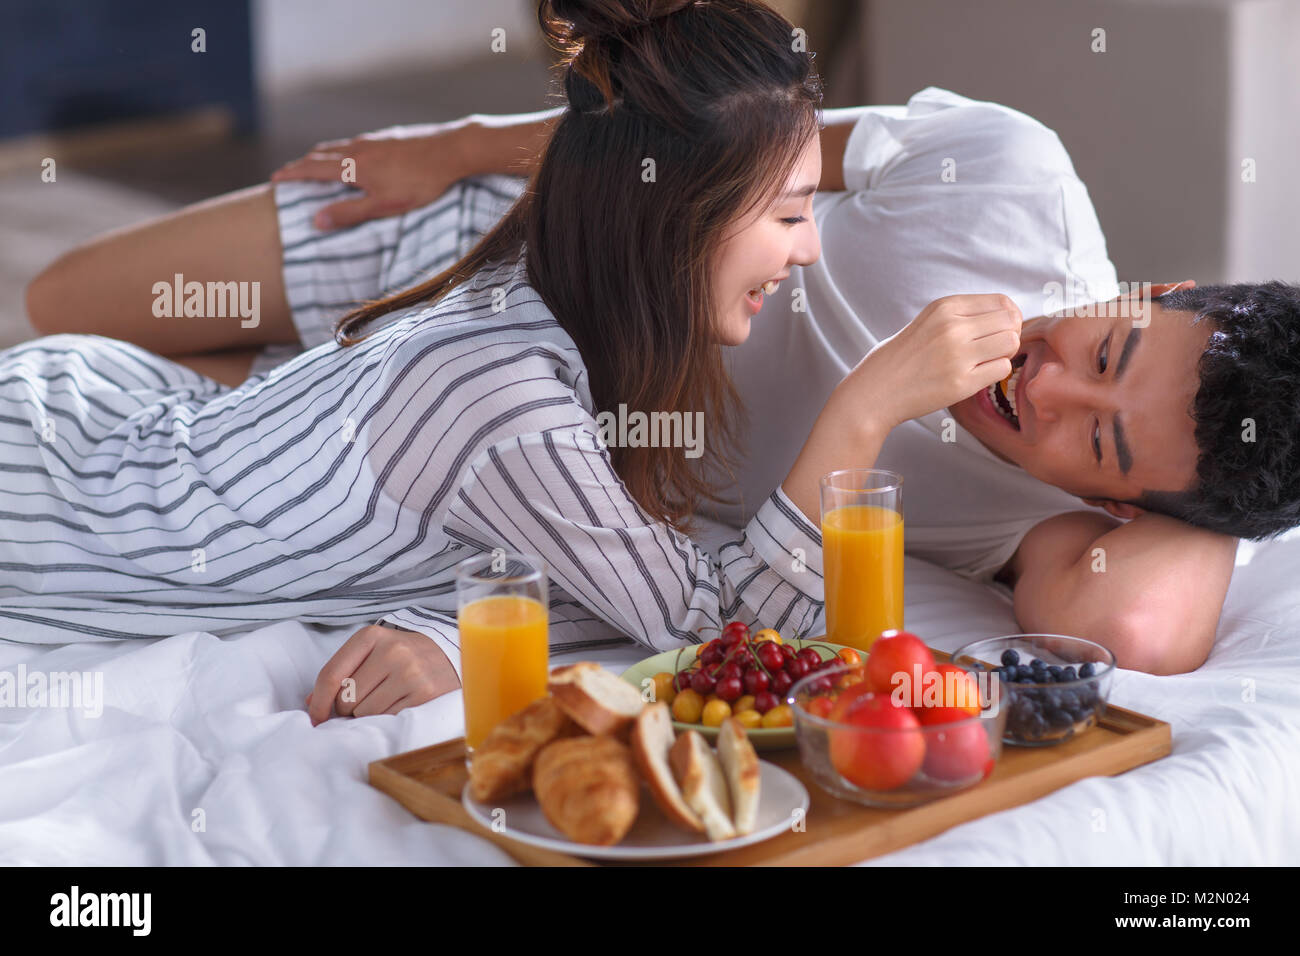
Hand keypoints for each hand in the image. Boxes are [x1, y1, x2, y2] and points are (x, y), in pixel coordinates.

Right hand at [270, 120, 472, 229]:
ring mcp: (374, 139)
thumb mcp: (384, 205)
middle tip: (289, 172)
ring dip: (321, 155)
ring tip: (314, 163)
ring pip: (339, 146)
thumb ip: (349, 213)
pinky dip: (342, 150)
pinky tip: (353, 156)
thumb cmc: (420, 182)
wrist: (452, 150)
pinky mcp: (389, 136)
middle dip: (302, 164)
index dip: (291, 174)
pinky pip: (356, 142)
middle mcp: (358, 148)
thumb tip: (315, 221)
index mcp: (352, 166)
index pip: (312, 169)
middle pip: (321, 154)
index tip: (274, 178)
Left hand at [305, 624, 460, 723]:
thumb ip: (341, 672)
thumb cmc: (402, 657)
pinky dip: (387, 719)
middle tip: (366, 700)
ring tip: (384, 701)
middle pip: (346, 699)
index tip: (315, 718)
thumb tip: (311, 703)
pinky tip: (398, 705)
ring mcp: (410, 673)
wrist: (449, 657)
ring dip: (368, 715)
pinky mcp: (424, 694)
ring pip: (365, 713)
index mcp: (372, 636)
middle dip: (348, 708)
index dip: (318, 703)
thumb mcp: (372, 652)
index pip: (331, 675)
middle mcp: (391, 651)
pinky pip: (388, 719)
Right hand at [843, 293, 1021, 426]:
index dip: (1008, 317)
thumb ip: (963, 315)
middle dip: (1008, 335)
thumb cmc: (903, 357)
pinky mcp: (961, 382)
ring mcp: (957, 355)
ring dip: (1004, 354)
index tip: (998, 330)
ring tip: (985, 362)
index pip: (1001, 302)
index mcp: (945, 307)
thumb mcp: (928, 320)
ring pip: (1011, 343)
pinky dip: (995, 373)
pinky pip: (1001, 369)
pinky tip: (977, 376)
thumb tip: (1007, 315)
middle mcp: (952, 327)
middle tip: (992, 349)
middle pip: (1010, 322)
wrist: (876, 390)